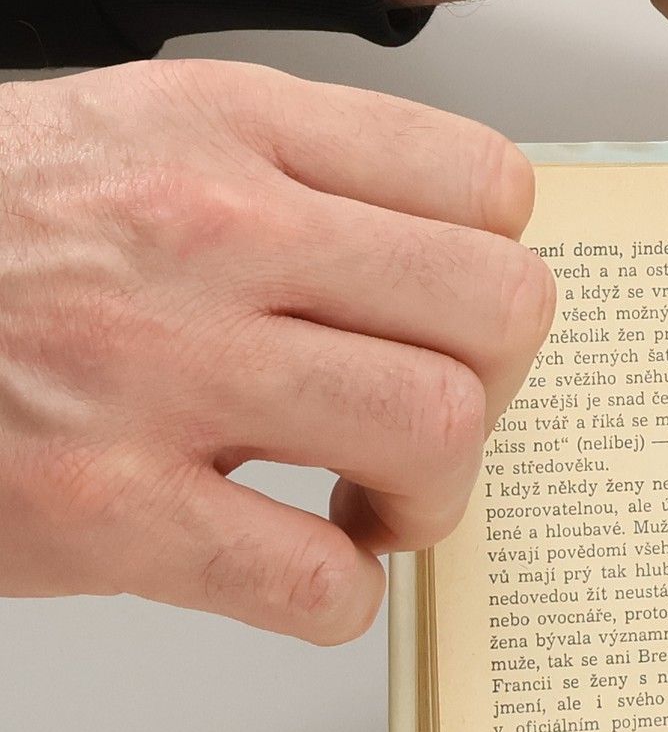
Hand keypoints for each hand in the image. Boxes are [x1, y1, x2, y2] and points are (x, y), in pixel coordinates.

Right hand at [0, 61, 552, 641]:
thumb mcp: (121, 138)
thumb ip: (282, 179)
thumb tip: (428, 255)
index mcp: (223, 131)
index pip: (484, 188)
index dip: (491, 273)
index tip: (443, 324)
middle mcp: (207, 233)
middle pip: (498, 311)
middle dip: (493, 391)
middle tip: (422, 425)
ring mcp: (156, 372)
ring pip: (437, 432)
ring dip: (432, 499)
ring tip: (368, 505)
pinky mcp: (106, 512)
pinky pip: (322, 581)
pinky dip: (340, 600)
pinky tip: (295, 571)